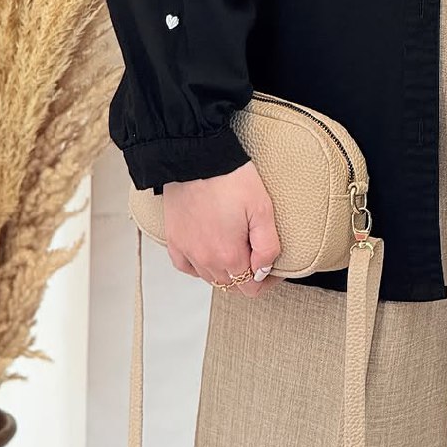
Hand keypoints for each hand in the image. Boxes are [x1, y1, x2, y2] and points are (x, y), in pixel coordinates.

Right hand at [161, 159, 281, 297]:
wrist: (196, 158)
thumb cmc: (230, 178)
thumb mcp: (262, 209)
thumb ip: (267, 246)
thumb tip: (263, 271)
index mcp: (228, 255)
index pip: (250, 288)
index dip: (266, 281)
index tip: (273, 268)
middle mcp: (205, 259)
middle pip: (230, 285)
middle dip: (247, 276)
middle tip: (257, 256)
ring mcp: (187, 251)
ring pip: (209, 278)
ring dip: (225, 271)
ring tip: (237, 250)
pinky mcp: (174, 240)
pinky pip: (186, 267)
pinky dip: (199, 266)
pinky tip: (209, 253)